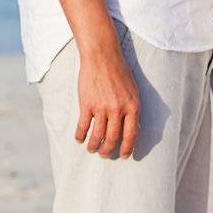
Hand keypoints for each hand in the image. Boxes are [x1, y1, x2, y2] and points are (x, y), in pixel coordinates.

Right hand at [75, 34, 139, 159]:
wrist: (102, 56)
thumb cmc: (120, 72)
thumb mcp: (133, 91)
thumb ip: (132, 109)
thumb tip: (133, 128)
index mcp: (133, 106)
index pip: (131, 134)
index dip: (127, 148)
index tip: (123, 155)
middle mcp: (118, 109)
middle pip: (113, 138)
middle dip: (108, 150)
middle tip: (104, 154)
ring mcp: (101, 108)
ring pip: (97, 136)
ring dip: (94, 146)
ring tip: (92, 149)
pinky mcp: (87, 104)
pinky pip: (83, 126)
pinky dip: (80, 136)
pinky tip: (79, 139)